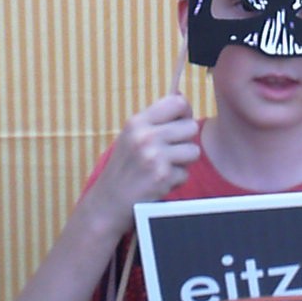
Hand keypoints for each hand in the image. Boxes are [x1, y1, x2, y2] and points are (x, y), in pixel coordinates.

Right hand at [82, 94, 200, 232]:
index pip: (177, 102)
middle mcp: (145, 136)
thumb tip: (181, 97)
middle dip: (185, 141)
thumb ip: (155, 120)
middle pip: (191, 127)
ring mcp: (154, 156)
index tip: (179, 124)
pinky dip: (175, 181)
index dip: (185, 113)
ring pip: (194, 151)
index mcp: (137, 122)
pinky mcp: (162, 177)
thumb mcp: (131, 136)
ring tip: (164, 167)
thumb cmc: (123, 168)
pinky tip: (158, 183)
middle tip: (170, 152)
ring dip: (183, 162)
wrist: (108, 203)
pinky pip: (185, 174)